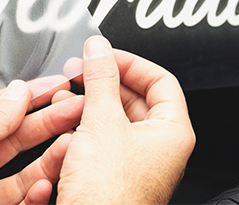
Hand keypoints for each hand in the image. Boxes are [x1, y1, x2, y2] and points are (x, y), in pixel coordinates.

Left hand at [0, 78, 82, 204]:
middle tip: (77, 108)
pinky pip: (20, 201)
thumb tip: (19, 91)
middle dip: (51, 121)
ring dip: (51, 157)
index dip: (31, 96)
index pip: (3, 110)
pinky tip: (46, 183)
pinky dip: (37, 193)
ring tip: (72, 143)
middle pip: (20, 138)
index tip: (58, 86)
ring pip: (26, 171)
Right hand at [57, 36, 195, 203]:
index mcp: (172, 131)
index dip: (131, 62)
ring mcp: (138, 162)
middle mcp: (160, 147)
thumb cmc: (109, 196)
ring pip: (117, 119)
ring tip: (67, 96)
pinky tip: (66, 123)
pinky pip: (104, 140)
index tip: (106, 54)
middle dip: (105, 82)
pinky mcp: (116, 174)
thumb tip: (99, 49)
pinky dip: (86, 127)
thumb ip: (100, 79)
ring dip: (91, 104)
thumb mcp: (102, 123)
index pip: (160, 80)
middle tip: (81, 70)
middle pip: (136, 98)